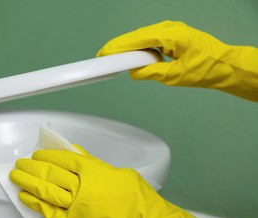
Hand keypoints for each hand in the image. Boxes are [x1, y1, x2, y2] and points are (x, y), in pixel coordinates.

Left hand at [10, 145, 234, 217]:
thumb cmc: (136, 196)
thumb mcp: (116, 171)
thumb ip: (93, 162)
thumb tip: (76, 153)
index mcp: (93, 170)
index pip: (63, 158)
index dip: (47, 154)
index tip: (38, 153)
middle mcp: (81, 186)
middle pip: (50, 172)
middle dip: (32, 166)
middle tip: (21, 162)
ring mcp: (76, 205)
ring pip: (46, 190)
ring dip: (28, 181)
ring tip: (16, 175)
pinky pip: (50, 212)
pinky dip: (35, 204)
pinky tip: (24, 196)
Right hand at [97, 20, 257, 100]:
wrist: (225, 66)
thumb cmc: (206, 69)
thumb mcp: (175, 76)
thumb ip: (151, 73)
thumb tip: (133, 72)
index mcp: (172, 35)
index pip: (138, 38)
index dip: (118, 46)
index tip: (104, 53)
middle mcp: (170, 28)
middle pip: (137, 35)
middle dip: (120, 46)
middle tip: (104, 57)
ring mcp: (171, 31)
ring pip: (143, 37)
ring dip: (129, 48)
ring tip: (114, 59)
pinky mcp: (172, 37)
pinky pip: (151, 40)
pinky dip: (140, 48)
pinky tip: (132, 56)